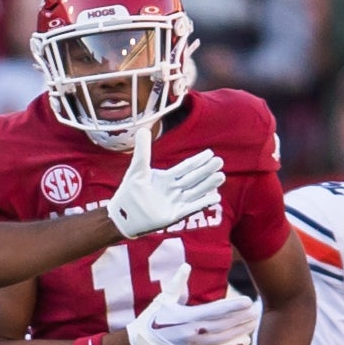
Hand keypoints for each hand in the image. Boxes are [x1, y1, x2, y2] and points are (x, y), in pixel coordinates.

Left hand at [107, 120, 224, 238]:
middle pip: (194, 178)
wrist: (122, 215)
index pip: (186, 167)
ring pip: (196, 191)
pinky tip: (216, 197)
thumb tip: (142, 129)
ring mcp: (176, 202)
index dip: (198, 161)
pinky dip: (203, 203)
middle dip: (206, 170)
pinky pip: (192, 208)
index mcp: (167, 178)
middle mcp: (174, 189)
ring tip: (221, 176)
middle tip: (220, 161)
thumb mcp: (137, 169)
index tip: (211, 153)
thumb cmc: (129, 192)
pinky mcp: (175, 215)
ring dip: (208, 185)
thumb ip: (143, 150)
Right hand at [124, 264, 259, 344]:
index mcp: (185, 317)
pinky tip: (243, 339)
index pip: (215, 311)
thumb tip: (186, 265)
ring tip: (253, 323)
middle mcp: (191, 332)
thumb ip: (177, 283)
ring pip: (222, 338)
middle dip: (241, 318)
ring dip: (239, 330)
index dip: (233, 306)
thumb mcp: (163, 299)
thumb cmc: (150, 320)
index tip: (248, 301)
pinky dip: (230, 344)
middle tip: (256, 310)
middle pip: (223, 325)